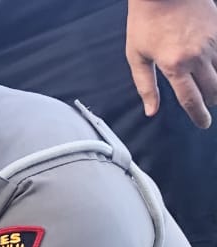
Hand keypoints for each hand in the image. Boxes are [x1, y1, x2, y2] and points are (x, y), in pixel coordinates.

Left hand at [127, 0, 216, 127]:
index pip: (192, 99)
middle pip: (214, 89)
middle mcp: (197, 56)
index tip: (203, 124)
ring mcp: (212, 42)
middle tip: (208, 104)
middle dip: (212, 101)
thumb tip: (151, 111)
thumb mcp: (137, 57)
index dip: (199, 116)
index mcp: (174, 66)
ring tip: (213, 88)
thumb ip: (145, 86)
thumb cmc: (145, 23)